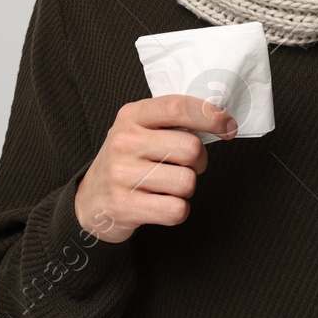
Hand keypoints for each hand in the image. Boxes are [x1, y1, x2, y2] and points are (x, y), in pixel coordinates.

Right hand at [74, 94, 235, 243]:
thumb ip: (170, 121)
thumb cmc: (125, 162)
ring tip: (167, 186)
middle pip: (190, 148)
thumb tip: (220, 120)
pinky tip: (160, 204)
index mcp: (131, 116)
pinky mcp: (124, 205)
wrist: (90, 201)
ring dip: (186, 189)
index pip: (177, 107)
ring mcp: (122, 174)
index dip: (210, 116)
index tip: (227, 126)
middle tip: (186, 166)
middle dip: (199, 162)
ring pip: (187, 182)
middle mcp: (124, 141)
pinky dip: (176, 210)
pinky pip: (176, 210)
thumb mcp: (138, 129)